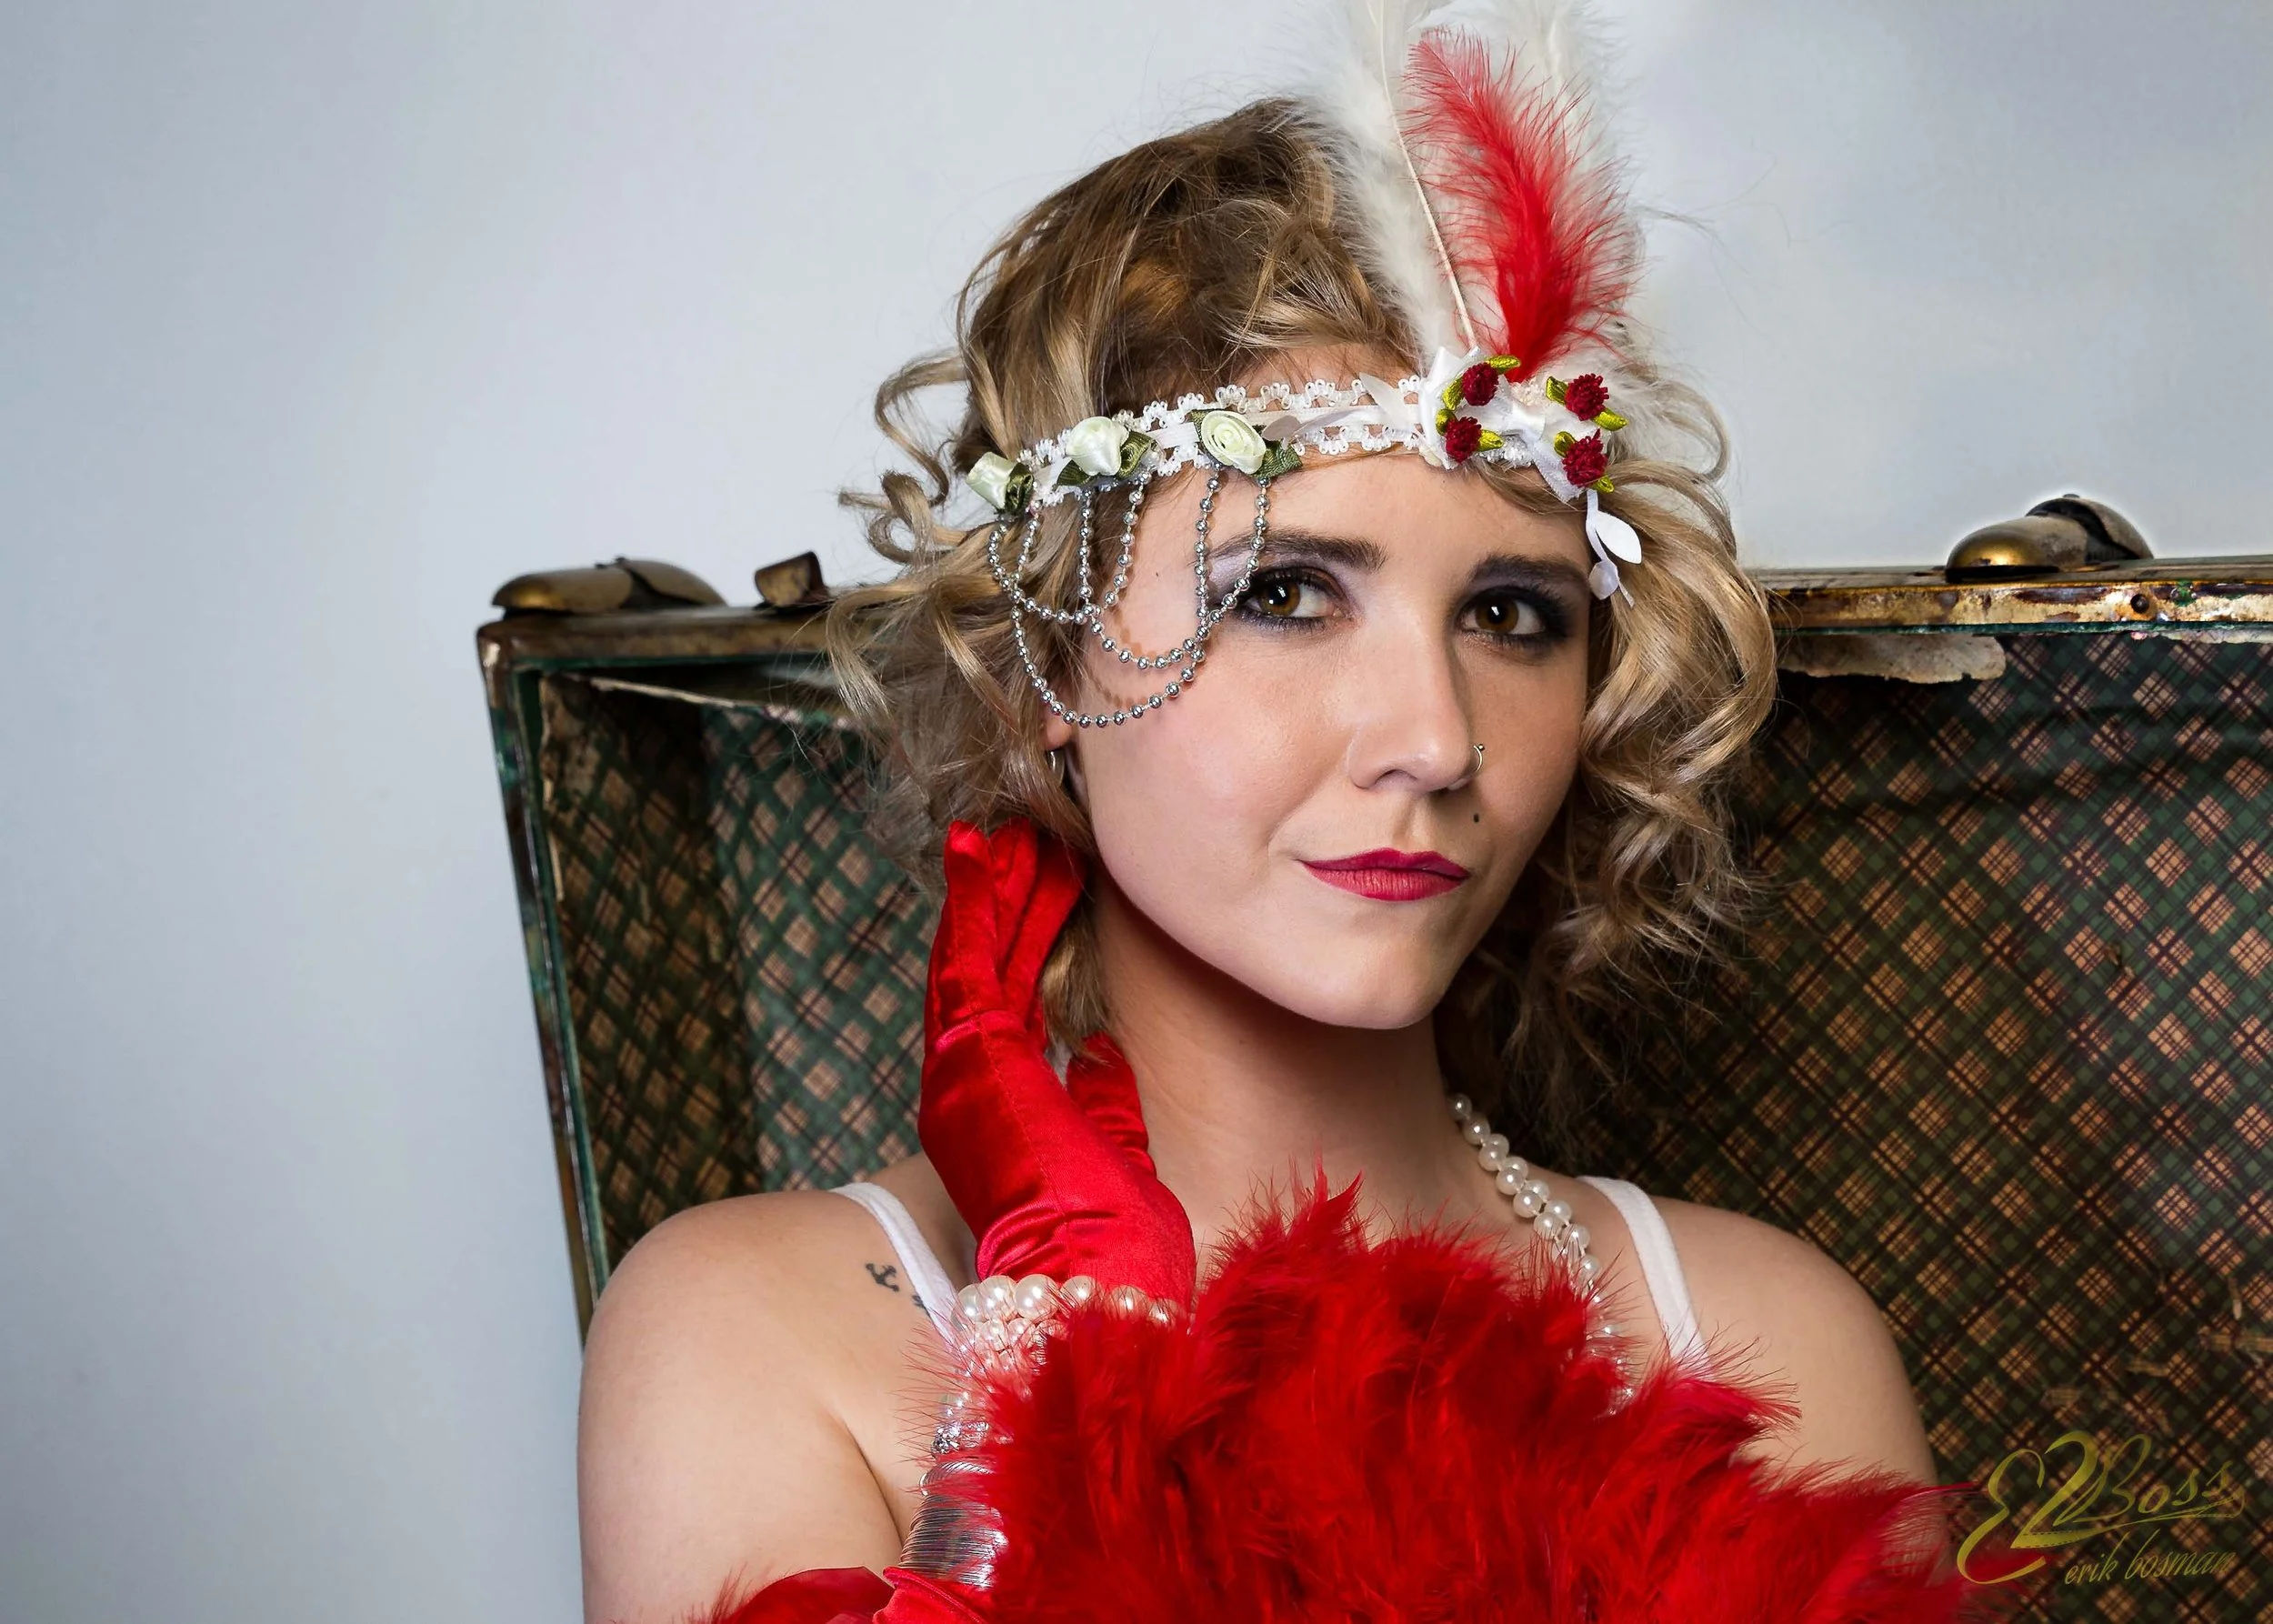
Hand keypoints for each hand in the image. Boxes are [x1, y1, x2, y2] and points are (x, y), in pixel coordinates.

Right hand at [917, 819, 1194, 1302]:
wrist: (1093, 1285)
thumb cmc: (1110, 1243)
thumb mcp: (1113, 1150)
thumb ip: (1099, 1098)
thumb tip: (1098, 1050)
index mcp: (996, 1110)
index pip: (1003, 1003)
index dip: (1016, 940)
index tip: (1040, 886)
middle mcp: (964, 1086)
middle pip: (981, 967)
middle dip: (1003, 898)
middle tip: (1023, 837)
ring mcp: (962, 1070)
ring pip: (973, 951)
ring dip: (992, 886)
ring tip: (1009, 828)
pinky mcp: (975, 1054)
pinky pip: (970, 954)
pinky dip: (975, 897)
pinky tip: (982, 847)